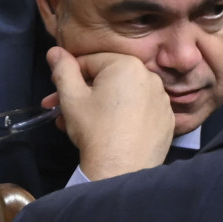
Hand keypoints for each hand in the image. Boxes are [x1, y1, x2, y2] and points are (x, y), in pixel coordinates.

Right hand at [43, 46, 173, 180]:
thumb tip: (55, 51)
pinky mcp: (167, 120)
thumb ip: (62, 69)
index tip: (57, 92)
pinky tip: (109, 129)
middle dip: (83, 93)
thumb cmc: (95, 130)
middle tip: (62, 109)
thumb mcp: (71, 97)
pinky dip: (125, 116)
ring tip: (81, 124)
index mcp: (127, 64)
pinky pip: (141, 110)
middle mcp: (150, 77)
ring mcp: (162, 100)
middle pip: (108, 79)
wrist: (121, 170)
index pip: (90, 62)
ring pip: (124, 95)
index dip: (69, 76)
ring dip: (101, 105)